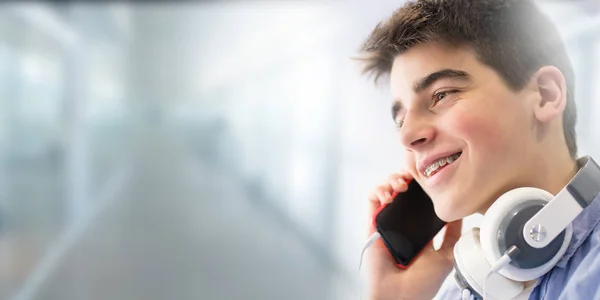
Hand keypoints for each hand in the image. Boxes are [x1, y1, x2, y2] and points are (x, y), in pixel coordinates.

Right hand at [366, 172, 462, 299]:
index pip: (419, 197)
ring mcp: (387, 220)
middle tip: (412, 177)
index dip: (422, 184)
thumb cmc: (422, 282)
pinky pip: (372, 200)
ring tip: (401, 185)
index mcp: (419, 227)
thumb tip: (461, 212)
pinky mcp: (373, 223)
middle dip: (407, 176)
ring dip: (393, 179)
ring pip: (387, 189)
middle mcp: (402, 221)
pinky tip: (389, 194)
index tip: (429, 178)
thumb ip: (453, 234)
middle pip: (402, 188)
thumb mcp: (447, 255)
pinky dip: (379, 190)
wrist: (402, 295)